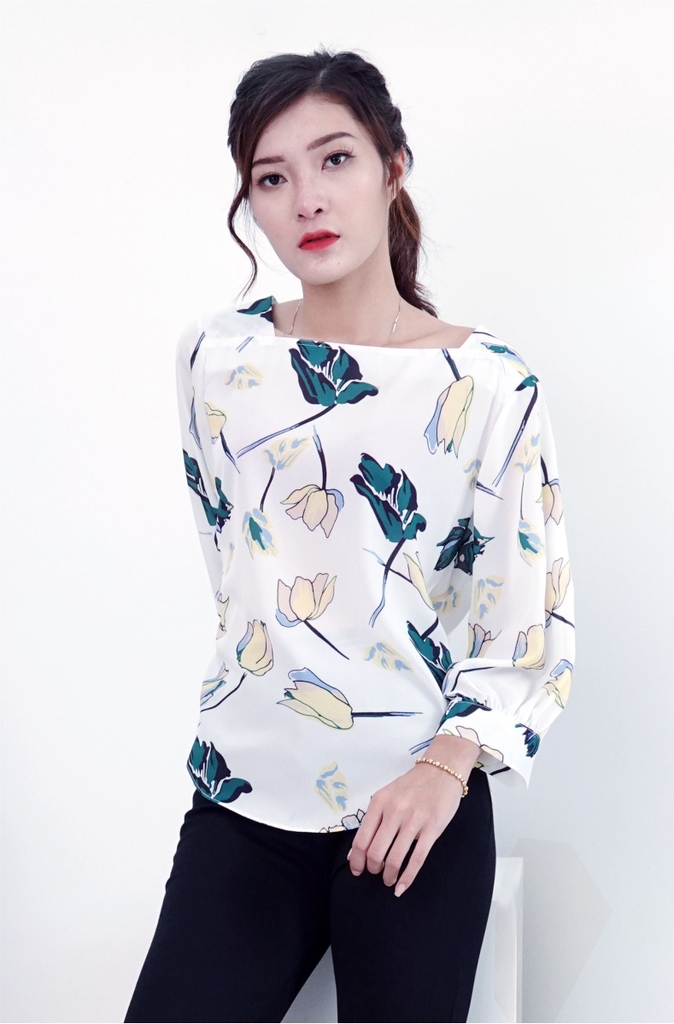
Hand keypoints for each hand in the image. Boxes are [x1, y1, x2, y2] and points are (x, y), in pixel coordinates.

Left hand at [347, 735, 479, 896]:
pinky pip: (416, 860)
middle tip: (375, 873)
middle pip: (375, 852)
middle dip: (372, 869)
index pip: (361, 839)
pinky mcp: (432, 829)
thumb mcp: (385, 796)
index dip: (356, 860)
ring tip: (388, 879)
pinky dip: (407, 878)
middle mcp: (394, 811)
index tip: (357, 870)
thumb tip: (354, 853)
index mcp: (379, 803)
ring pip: (394, 859)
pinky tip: (401, 887)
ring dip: (388, 876)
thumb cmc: (411, 786)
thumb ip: (371, 821)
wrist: (441, 771)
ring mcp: (414, 821)